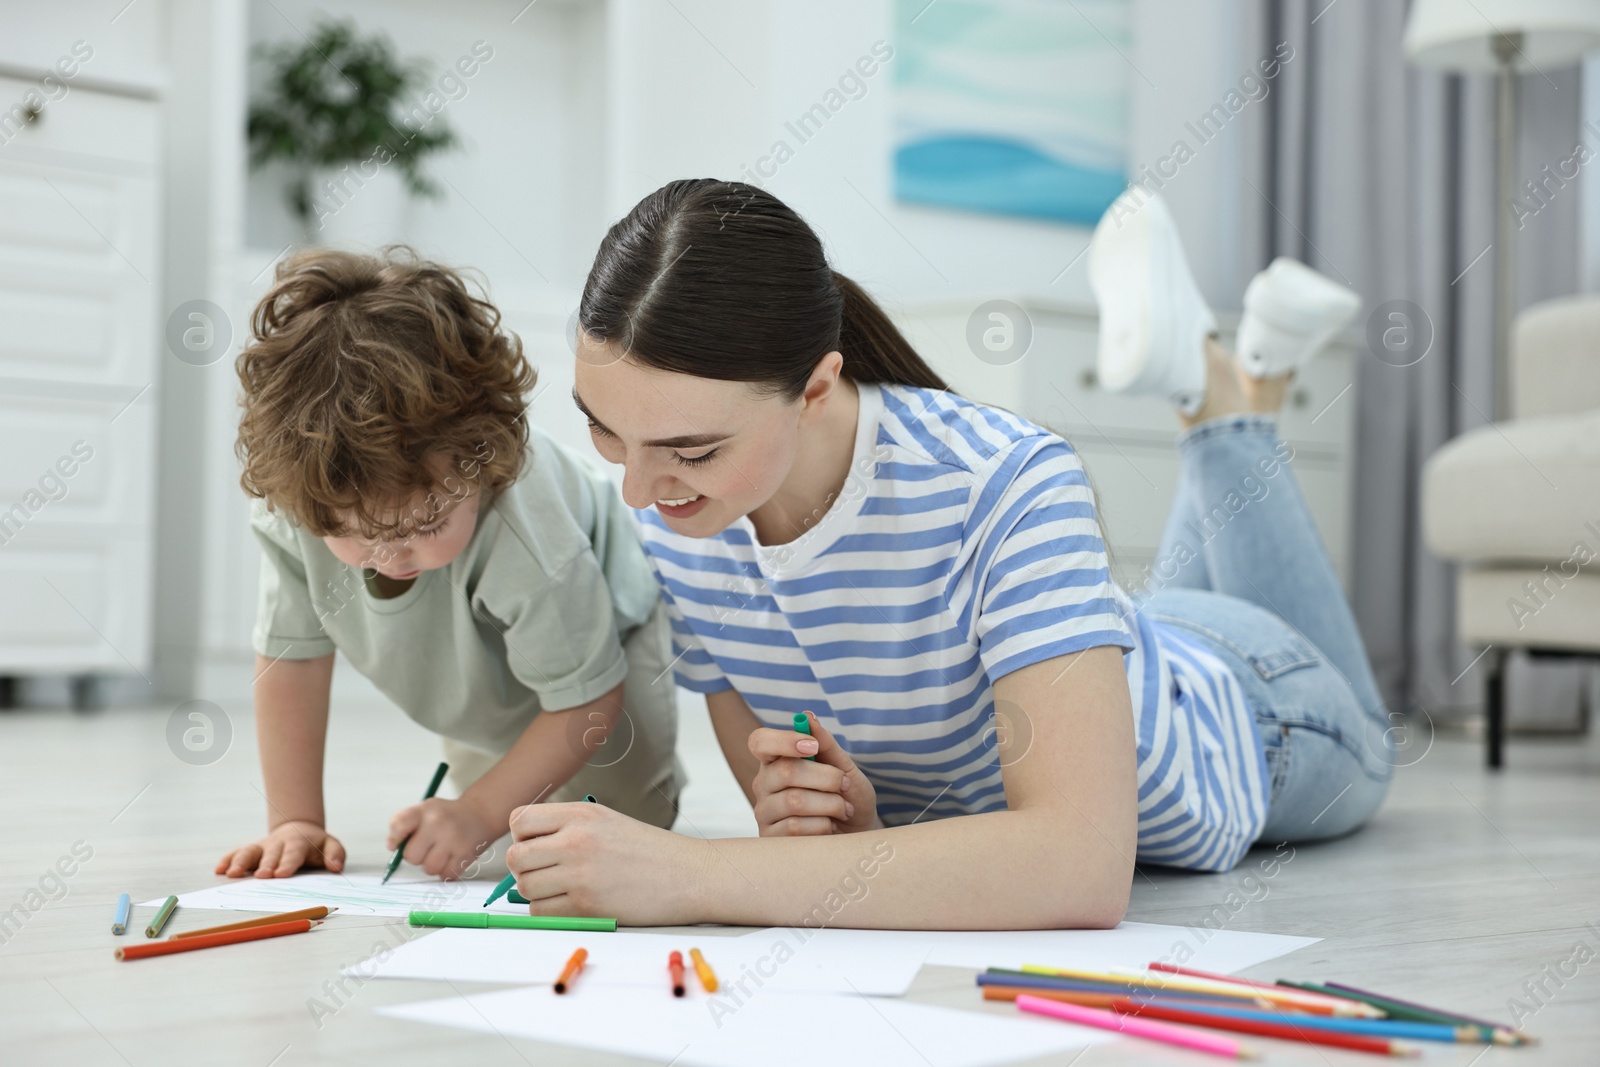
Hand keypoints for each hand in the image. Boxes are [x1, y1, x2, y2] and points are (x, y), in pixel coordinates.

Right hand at [216, 821, 345, 878]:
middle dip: (265, 865)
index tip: (281, 874)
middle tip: (261, 876)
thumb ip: (336, 855)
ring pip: (249, 852)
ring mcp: (262, 847)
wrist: (299, 829)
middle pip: (270, 854)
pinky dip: (228, 859)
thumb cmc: (315, 845)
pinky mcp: (251, 851)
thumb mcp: (331, 846)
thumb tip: (336, 867)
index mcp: (298, 843)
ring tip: (231, 874)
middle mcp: (277, 844)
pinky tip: (220, 869)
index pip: (293, 853)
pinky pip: (237, 853)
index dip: (287, 863)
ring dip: (240, 862)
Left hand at [386, 797, 498, 879]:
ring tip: (442, 853)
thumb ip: (403, 825)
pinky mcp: (465, 854)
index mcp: (425, 810)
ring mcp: (453, 839)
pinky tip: (452, 858)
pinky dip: (447, 871)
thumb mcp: (425, 810)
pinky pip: (446, 875)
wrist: (481, 813)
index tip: (398, 842)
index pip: (399, 825)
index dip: (396, 838)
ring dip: (433, 865)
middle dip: (417, 856)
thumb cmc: (447, 815)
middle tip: (428, 847)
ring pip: (429, 869)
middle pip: (411, 856)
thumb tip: (392, 846)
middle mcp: (438, 823)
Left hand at [506, 801, 708, 925]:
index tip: (536, 846)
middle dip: (524, 868)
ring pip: (525, 888)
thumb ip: (568, 828)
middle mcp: (576, 840)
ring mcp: (580, 873)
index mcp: (581, 815)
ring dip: (537, 893)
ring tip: (562, 889)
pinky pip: (542, 912)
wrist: (688, 875)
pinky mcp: (586, 905)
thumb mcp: (608, 822)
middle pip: (516, 857)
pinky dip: (550, 912)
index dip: (521, 836)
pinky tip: (573, 904)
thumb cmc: (649, 851)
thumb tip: (526, 849)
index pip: (519, 820)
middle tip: (545, 873)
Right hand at [748, 711, 879, 835]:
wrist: (856, 834)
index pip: (760, 741)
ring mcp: (764, 812)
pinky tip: (829, 827)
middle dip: (827, 778)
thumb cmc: (848, 797)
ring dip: (830, 804)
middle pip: (786, 771)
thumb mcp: (844, 768)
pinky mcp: (770, 838)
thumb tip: (808, 717)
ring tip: (842, 809)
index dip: (784, 741)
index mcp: (776, 760)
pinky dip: (823, 826)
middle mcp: (764, 783)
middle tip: (845, 785)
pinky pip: (796, 828)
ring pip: (794, 801)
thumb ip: (826, 744)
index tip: (812, 745)